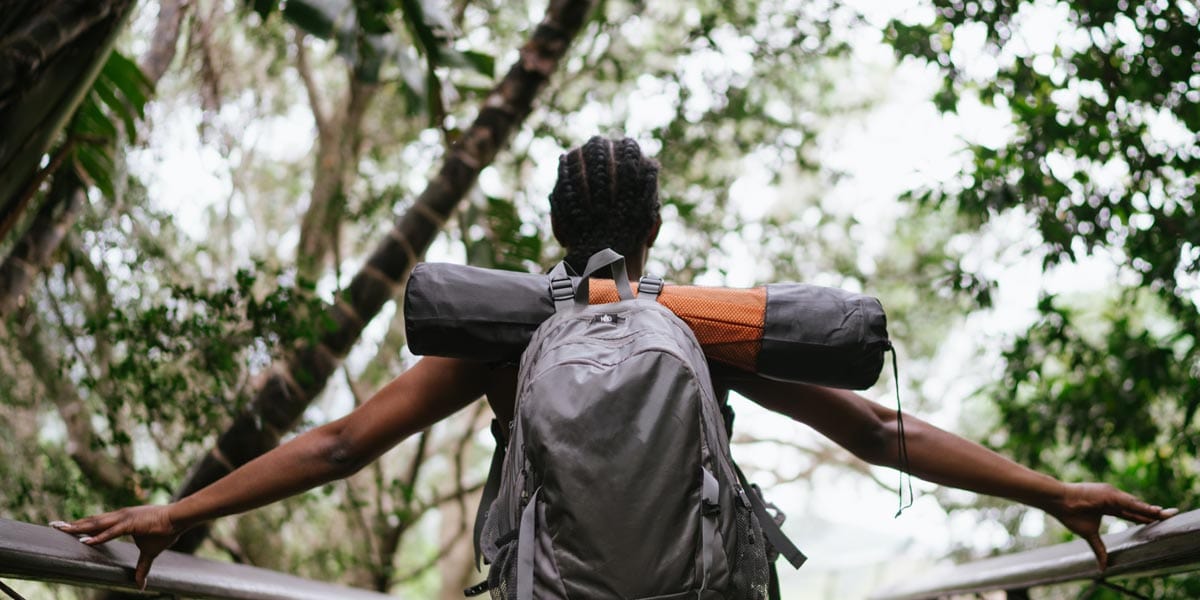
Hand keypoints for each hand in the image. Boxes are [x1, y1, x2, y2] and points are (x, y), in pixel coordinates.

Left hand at [51, 505, 183, 589]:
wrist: (178, 518)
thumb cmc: (165, 531)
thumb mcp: (150, 552)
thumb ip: (142, 568)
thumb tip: (141, 586)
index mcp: (122, 519)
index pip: (97, 522)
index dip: (81, 525)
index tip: (65, 526)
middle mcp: (119, 516)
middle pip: (91, 521)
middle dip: (72, 524)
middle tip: (54, 525)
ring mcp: (124, 518)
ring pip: (96, 523)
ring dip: (78, 527)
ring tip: (62, 529)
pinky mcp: (130, 523)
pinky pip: (111, 532)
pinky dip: (98, 537)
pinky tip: (85, 540)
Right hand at [1043, 482, 1178, 570]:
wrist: (1058, 502)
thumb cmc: (1070, 514)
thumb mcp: (1088, 534)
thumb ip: (1099, 548)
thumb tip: (1103, 568)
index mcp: (1110, 506)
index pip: (1132, 513)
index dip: (1145, 517)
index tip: (1160, 520)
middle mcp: (1114, 498)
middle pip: (1138, 508)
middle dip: (1154, 513)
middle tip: (1172, 515)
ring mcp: (1112, 495)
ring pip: (1136, 505)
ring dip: (1152, 510)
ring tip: (1167, 514)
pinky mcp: (1110, 494)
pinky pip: (1130, 503)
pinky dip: (1143, 507)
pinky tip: (1155, 511)